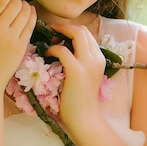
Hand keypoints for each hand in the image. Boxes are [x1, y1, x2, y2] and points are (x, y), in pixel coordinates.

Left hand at [45, 23, 105, 137]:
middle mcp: (96, 57)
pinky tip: (47, 54)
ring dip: (60, 33)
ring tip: (50, 41)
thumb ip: (80, 62)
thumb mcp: (86, 76)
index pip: (87, 34)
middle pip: (82, 29)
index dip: (72, 30)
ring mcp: (87, 63)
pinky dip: (52, 49)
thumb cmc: (81, 101)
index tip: (59, 34)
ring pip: (76, 34)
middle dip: (65, 27)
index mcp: (99, 58)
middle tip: (52, 31)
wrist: (85, 118)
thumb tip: (64, 49)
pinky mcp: (76, 70)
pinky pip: (62, 50)